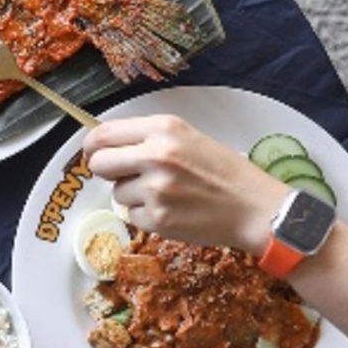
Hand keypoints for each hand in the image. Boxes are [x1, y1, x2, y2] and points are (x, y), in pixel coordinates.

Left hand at [82, 115, 290, 253]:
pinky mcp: (158, 218)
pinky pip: (132, 216)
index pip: (104, 133)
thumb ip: (148, 137)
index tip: (93, 152)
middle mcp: (156, 155)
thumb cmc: (223, 171)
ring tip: (165, 193)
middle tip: (122, 175)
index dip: (92, 145)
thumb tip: (106, 143)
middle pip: (99, 163)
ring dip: (132, 195)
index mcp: (163, 129)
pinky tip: (172, 210)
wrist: (255, 208)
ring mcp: (156, 189)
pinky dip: (146, 215)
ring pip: (116, 193)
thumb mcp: (187, 137)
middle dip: (105, 170)